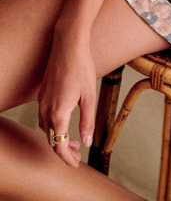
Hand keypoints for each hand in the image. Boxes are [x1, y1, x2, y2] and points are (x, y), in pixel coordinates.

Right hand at [37, 34, 96, 166]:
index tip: (76, 164)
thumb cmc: (82, 68)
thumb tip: (86, 142)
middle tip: (78, 154)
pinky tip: (66, 120)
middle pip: (51, 139)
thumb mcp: (89, 97)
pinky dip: (54, 125)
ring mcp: (42, 101)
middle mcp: (46, 109)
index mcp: (58, 113)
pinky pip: (44, 116)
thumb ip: (87, 121)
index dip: (67, 158)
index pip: (59, 146)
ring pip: (46, 128)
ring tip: (74, 139)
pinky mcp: (43, 94)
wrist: (68, 46)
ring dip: (58, 136)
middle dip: (64, 149)